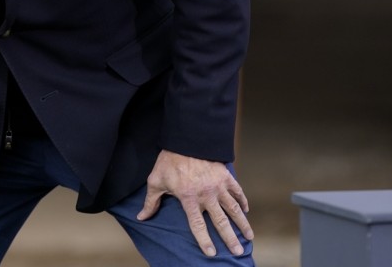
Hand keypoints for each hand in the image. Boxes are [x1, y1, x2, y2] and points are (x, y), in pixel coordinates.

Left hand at [137, 150, 252, 256]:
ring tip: (249, 236)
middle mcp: (206, 194)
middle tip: (237, 251)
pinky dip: (242, 200)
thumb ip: (151, 202)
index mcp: (188, 198)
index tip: (211, 253)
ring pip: (233, 208)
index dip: (204, 240)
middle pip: (220, 221)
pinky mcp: (225, 175)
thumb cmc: (168, 160)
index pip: (198, 225)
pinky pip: (237, 191)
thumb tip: (141, 217)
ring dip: (242, 223)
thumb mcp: (156, 181)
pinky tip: (246, 210)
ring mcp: (217, 185)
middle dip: (229, 238)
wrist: (185, 139)